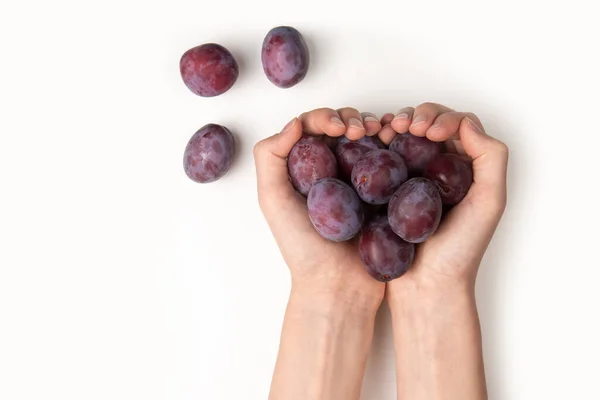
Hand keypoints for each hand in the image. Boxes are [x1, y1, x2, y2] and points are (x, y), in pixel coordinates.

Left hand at [253, 107, 384, 309]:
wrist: (339, 286)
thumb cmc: (303, 247)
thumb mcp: (273, 201)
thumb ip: (270, 157)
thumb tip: (295, 122)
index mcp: (302, 168)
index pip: (311, 127)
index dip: (324, 117)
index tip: (337, 128)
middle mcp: (329, 170)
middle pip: (340, 128)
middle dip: (351, 118)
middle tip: (360, 130)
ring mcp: (358, 182)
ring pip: (367, 140)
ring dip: (373, 127)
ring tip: (381, 132)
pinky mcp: (383, 193)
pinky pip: (389, 160)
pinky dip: (393, 145)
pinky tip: (396, 143)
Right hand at [379, 103, 508, 290]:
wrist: (425, 286)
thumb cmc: (460, 250)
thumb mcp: (490, 202)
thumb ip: (490, 158)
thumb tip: (465, 124)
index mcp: (467, 168)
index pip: (459, 125)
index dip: (443, 118)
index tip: (427, 133)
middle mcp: (441, 169)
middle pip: (431, 124)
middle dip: (418, 115)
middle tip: (406, 127)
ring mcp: (412, 178)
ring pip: (405, 136)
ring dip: (397, 124)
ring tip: (388, 130)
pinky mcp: (389, 190)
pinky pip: (384, 156)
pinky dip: (379, 142)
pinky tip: (374, 142)